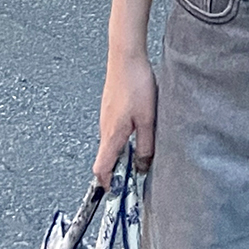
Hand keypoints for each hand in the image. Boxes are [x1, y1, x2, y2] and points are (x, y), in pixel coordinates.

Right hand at [93, 50, 156, 188]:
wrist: (126, 55)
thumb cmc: (136, 84)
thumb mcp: (147, 119)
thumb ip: (145, 145)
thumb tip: (143, 166)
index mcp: (112, 135)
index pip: (101, 169)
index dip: (106, 184)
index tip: (116, 193)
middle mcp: (105, 127)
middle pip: (107, 157)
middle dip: (120, 169)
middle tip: (138, 173)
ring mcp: (106, 116)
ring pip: (113, 142)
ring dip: (125, 151)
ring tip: (143, 150)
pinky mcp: (111, 106)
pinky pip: (116, 129)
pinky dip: (125, 136)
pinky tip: (140, 127)